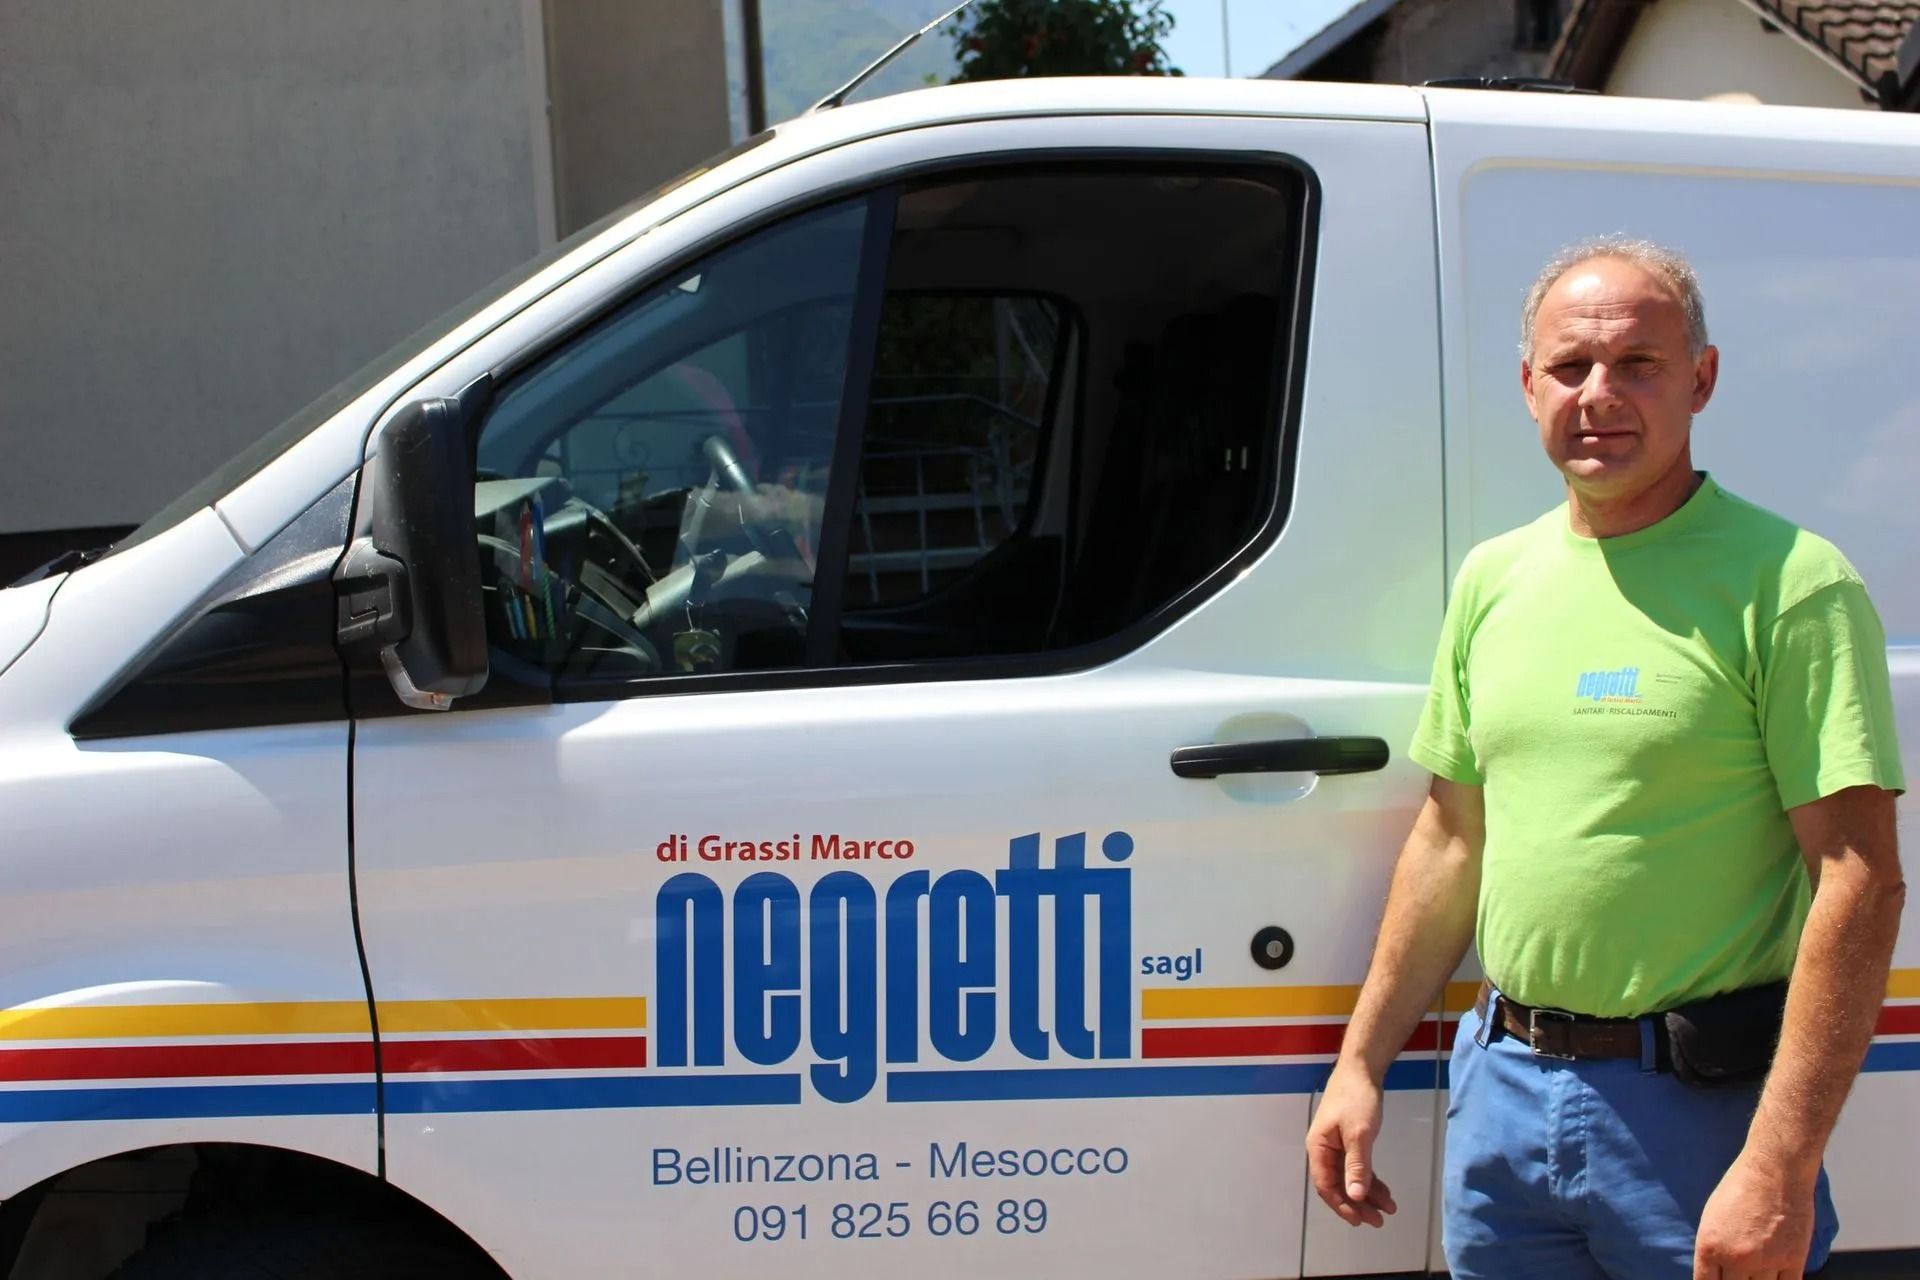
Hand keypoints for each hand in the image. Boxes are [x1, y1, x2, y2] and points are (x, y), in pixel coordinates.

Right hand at [1306, 1061, 1397, 1227]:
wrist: (1362, 1070)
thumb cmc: (1356, 1099)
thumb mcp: (1359, 1134)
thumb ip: (1357, 1166)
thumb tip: (1355, 1196)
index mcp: (1318, 1148)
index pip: (1326, 1185)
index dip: (1342, 1205)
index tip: (1360, 1220)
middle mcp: (1324, 1150)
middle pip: (1338, 1185)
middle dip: (1358, 1204)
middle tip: (1379, 1221)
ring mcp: (1336, 1146)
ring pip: (1350, 1178)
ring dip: (1368, 1194)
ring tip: (1388, 1209)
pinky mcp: (1349, 1141)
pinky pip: (1358, 1167)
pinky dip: (1370, 1180)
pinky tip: (1385, 1192)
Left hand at [1693, 1151, 1814, 1278]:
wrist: (1775, 1171)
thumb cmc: (1740, 1188)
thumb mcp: (1711, 1219)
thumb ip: (1713, 1251)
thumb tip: (1716, 1274)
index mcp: (1709, 1248)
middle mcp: (1736, 1259)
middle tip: (1741, 1276)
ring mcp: (1766, 1262)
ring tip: (1757, 1274)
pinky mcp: (1793, 1260)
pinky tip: (1777, 1279)